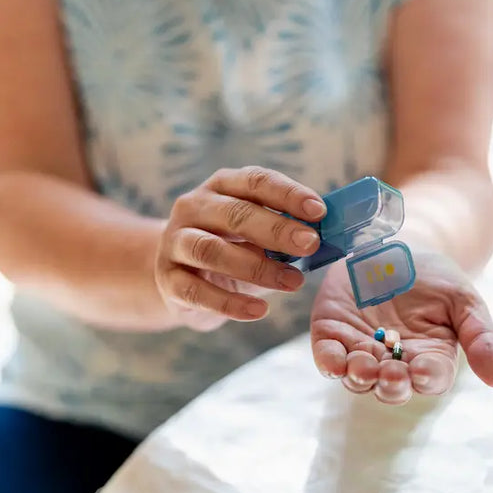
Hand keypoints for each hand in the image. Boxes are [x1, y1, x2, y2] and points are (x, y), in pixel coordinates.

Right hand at [155, 167, 324, 331]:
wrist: (181, 276)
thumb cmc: (231, 248)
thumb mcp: (256, 233)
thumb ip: (284, 229)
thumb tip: (325, 235)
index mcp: (221, 186)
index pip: (255, 181)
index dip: (288, 194)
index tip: (319, 212)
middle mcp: (193, 207)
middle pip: (234, 214)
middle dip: (276, 229)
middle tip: (310, 244)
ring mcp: (175, 242)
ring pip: (212, 250)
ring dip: (257, 267)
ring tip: (293, 282)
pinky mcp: (167, 279)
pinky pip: (197, 291)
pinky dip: (230, 303)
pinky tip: (258, 311)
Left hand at [310, 250, 492, 403]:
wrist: (395, 243)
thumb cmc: (435, 276)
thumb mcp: (464, 300)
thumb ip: (481, 337)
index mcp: (430, 358)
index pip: (430, 378)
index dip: (427, 377)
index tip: (423, 371)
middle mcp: (394, 362)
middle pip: (392, 386)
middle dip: (390, 384)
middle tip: (390, 374)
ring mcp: (361, 350)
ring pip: (358, 377)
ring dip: (359, 376)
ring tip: (362, 366)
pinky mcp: (333, 335)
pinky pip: (328, 355)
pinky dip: (329, 361)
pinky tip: (333, 360)